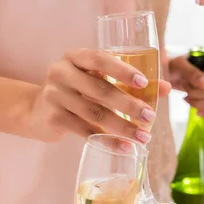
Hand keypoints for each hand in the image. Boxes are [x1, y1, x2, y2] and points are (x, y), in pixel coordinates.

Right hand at [29, 49, 170, 142]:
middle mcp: (62, 72)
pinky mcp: (54, 118)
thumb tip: (167, 88)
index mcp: (75, 57)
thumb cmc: (76, 91)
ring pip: (94, 113)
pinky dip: (108, 141)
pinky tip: (125, 147)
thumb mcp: (97, 80)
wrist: (37, 111)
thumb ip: (129, 81)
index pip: (100, 59)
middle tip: (150, 117)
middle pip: (100, 89)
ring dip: (123, 127)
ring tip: (143, 137)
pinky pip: (85, 131)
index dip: (122, 70)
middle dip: (129, 105)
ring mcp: (55, 95)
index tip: (144, 83)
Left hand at [168, 50, 203, 116]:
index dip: (201, 83)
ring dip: (197, 101)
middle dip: (195, 92)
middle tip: (184, 86)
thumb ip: (191, 72)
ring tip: (186, 96)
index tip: (187, 82)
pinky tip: (197, 111)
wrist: (169, 72)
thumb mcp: (178, 64)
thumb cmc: (173, 64)